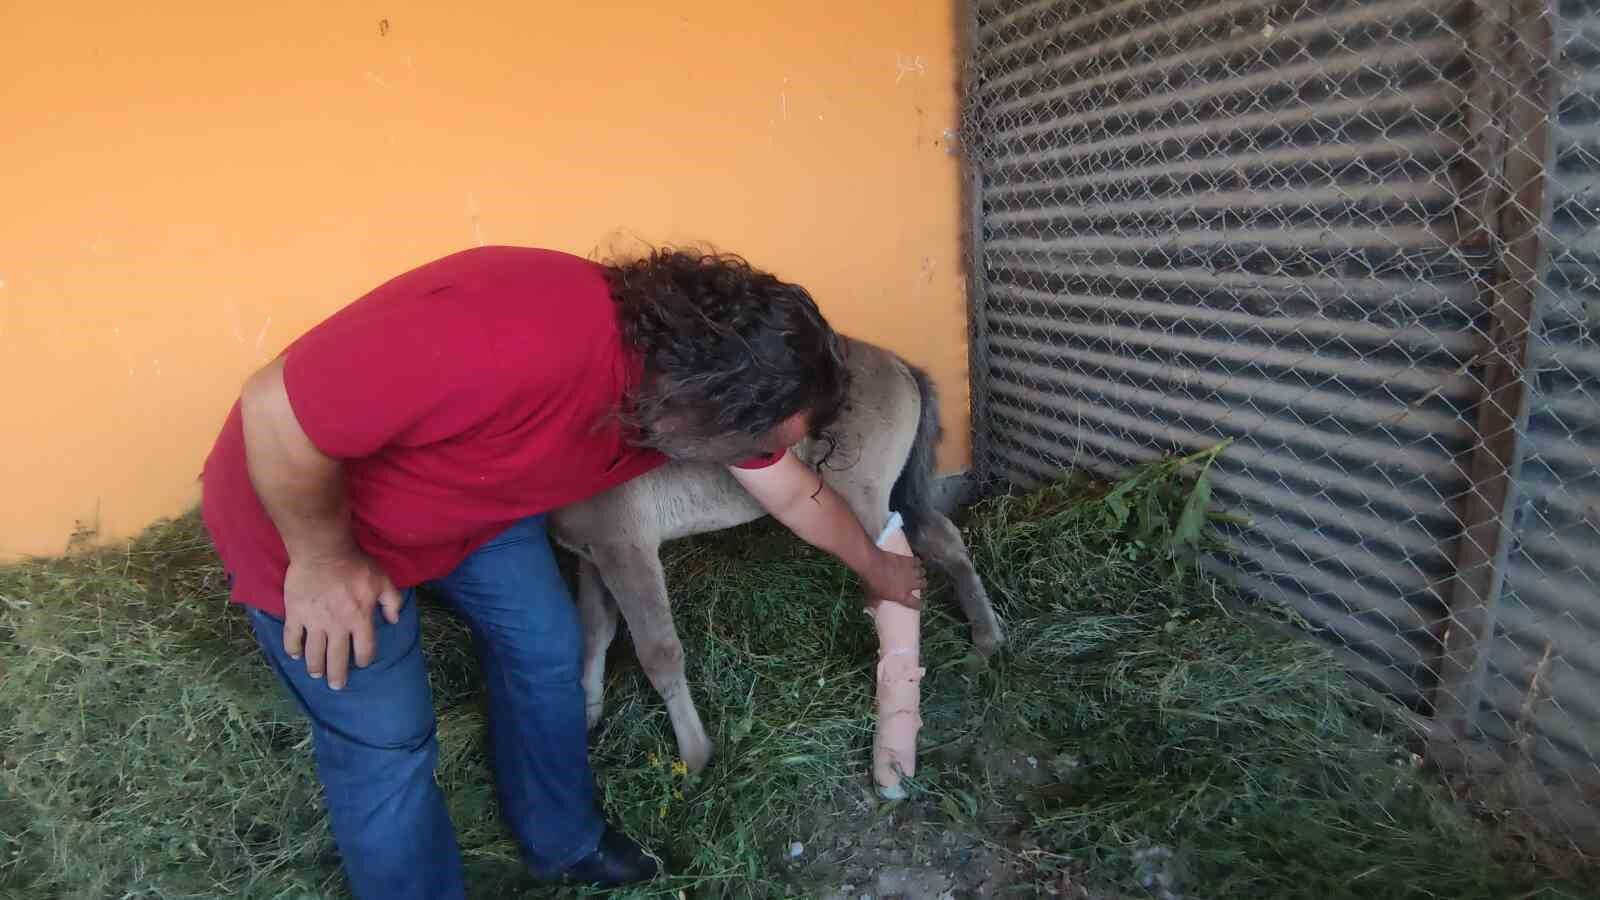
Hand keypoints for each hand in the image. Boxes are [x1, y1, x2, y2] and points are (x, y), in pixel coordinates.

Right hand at [282, 552, 403, 689]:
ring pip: (314, 653)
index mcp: (360, 620)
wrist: (323, 551)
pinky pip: (292, 637)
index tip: (362, 662)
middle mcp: (337, 626)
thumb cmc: (355, 565)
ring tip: (316, 674)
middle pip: (337, 659)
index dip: (365, 660)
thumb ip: (392, 602)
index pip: (364, 650)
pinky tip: (295, 655)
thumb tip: (394, 621)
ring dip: (315, 667)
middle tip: (336, 686)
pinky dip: (293, 648)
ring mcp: (314, 622)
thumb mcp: (383, 580)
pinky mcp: (295, 614)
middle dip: (337, 676)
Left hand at [861, 548, 925, 610]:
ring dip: (920, 573)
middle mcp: (910, 584)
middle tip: (917, 583)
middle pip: (923, 584)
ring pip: (922, 572)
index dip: (918, 604)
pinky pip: (918, 561)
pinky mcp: (908, 560)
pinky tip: (916, 562)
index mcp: (902, 596)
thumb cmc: (871, 582)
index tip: (919, 605)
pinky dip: (917, 562)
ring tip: (917, 572)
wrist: (871, 565)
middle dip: (922, 584)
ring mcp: (910, 571)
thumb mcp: (872, 596)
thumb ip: (875, 603)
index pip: (916, 603)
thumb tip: (874, 607)